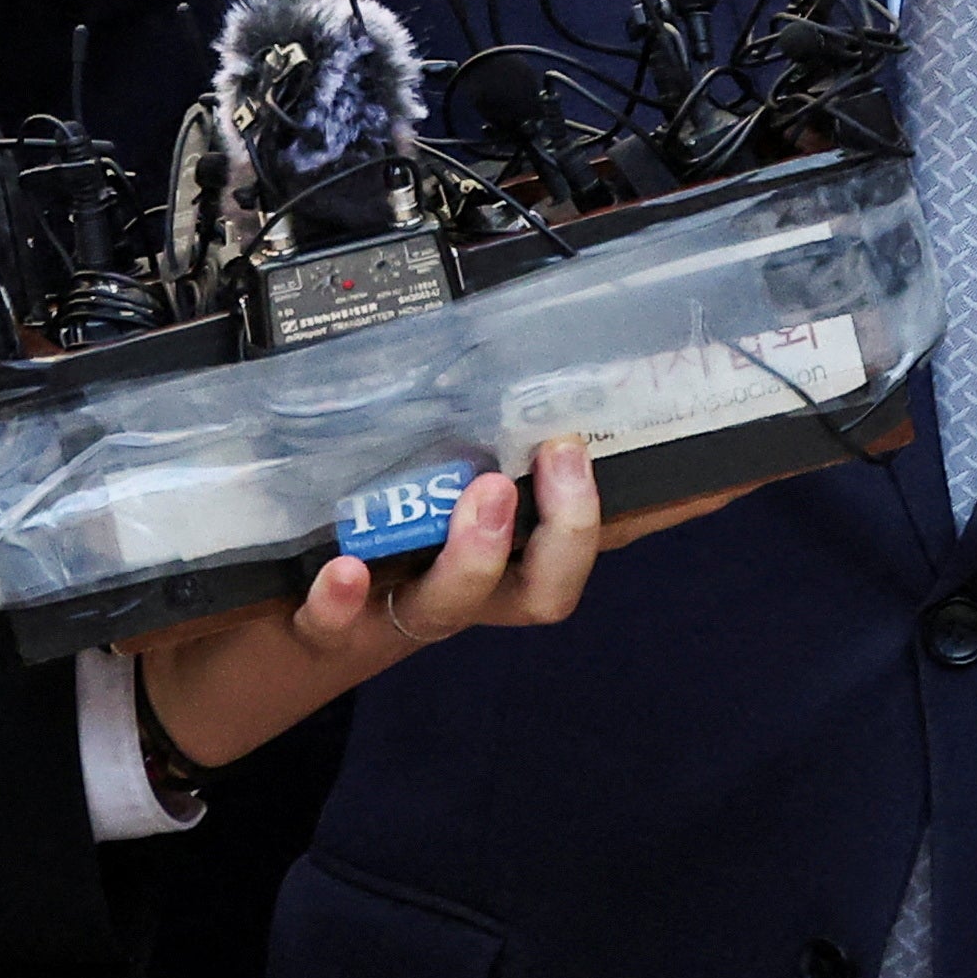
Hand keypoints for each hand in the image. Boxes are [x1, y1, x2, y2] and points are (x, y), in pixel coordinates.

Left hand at [129, 437, 745, 768]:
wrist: (235, 644)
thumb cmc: (343, 546)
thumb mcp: (416, 479)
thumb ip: (467, 422)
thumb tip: (522, 333)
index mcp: (501, 551)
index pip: (608, 528)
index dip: (679, 506)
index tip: (741, 465)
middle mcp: (463, 589)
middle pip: (549, 588)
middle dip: (569, 530)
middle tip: (562, 461)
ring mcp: (395, 611)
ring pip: (460, 603)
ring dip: (479, 553)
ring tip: (480, 497)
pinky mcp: (319, 627)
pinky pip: (337, 622)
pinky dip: (341, 596)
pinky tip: (339, 569)